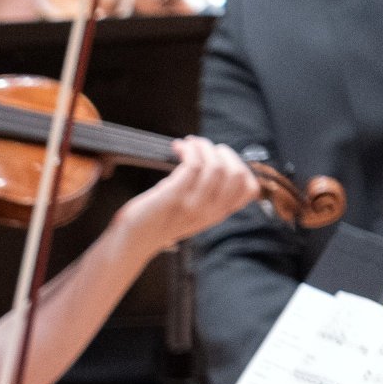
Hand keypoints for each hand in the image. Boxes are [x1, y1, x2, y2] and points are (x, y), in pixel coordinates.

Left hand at [120, 133, 262, 250]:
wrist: (133, 240)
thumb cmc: (160, 220)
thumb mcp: (194, 212)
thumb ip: (210, 194)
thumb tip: (218, 161)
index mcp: (218, 214)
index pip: (249, 190)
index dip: (240, 166)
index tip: (222, 157)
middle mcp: (209, 212)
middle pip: (235, 174)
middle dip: (221, 152)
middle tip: (204, 146)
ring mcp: (192, 205)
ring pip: (214, 166)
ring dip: (203, 146)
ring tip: (190, 143)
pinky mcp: (173, 197)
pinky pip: (192, 165)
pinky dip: (188, 149)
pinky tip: (179, 147)